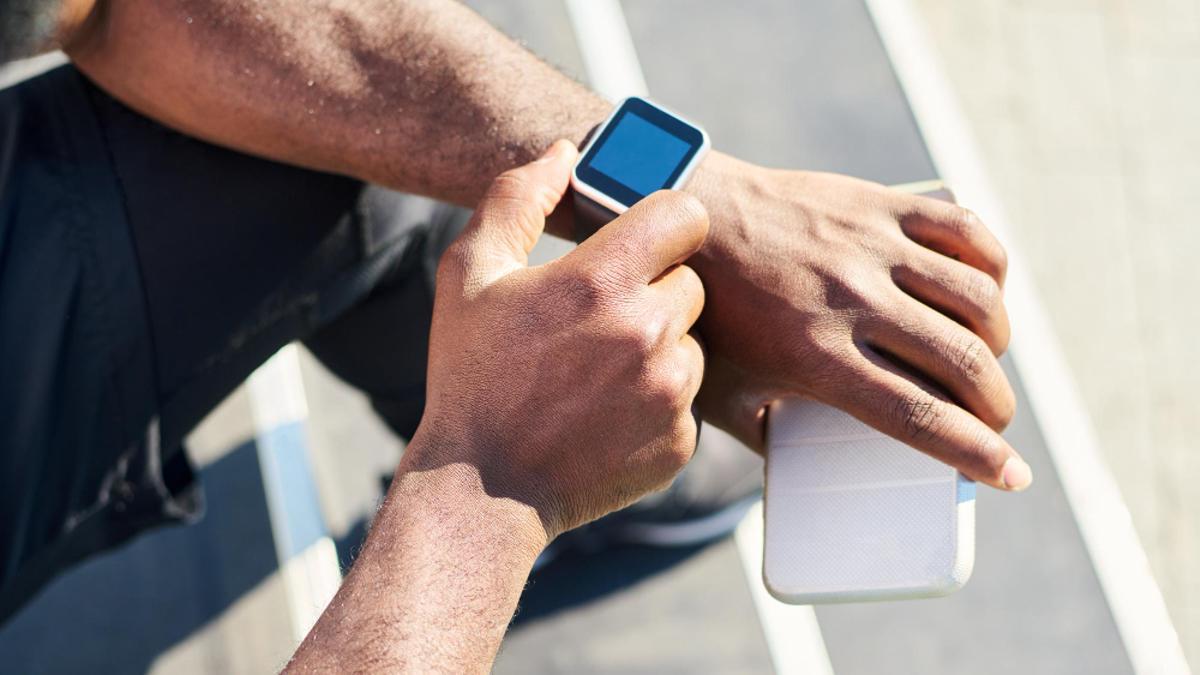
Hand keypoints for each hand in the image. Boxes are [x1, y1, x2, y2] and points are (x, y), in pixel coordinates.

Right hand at [406, 139, 709, 539]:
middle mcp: (648, 332)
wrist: (482, 487)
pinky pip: (686, 400)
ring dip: (657, 348)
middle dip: (653, 292)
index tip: (645, 239)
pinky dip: (656, 402)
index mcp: (602, 281)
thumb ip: (517, 198)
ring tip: (595, 373)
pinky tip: (604, 414)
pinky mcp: (680, 440)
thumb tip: (562, 153)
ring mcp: (670, 392)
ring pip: (691, 343)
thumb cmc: (472, 375)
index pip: (684, 215)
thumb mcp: (470, 274)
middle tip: (596, 321)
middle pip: (689, 283)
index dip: (665, 222)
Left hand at [690, 155, 1029, 490]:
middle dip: (995, 407)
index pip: (916, 415)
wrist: (691, 219)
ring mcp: (870, 246)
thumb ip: (769, 438)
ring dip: (997, 342)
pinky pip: (966, 230)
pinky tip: (983, 292)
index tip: (1012, 476)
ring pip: (977, 299)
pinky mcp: (879, 204)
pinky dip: (992, 266)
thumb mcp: (726, 392)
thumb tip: (813, 479)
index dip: (976, 453)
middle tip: (993, 422)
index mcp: (813, 355)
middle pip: (960, 363)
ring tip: (983, 361)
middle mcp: (850, 299)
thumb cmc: (709, 315)